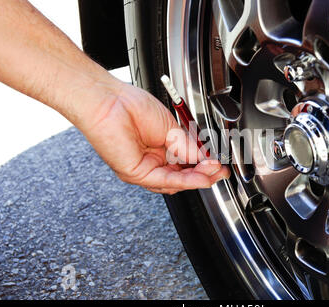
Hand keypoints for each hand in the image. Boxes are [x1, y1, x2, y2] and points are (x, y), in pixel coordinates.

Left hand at [82, 82, 229, 193]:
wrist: (108, 102)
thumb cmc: (130, 106)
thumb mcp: (170, 128)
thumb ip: (188, 146)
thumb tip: (205, 158)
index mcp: (160, 148)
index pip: (185, 163)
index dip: (203, 166)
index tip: (218, 164)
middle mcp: (152, 160)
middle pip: (182, 176)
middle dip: (203, 175)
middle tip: (219, 171)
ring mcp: (143, 168)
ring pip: (174, 182)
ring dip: (196, 179)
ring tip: (213, 173)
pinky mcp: (135, 173)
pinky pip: (163, 181)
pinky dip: (184, 181)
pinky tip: (199, 178)